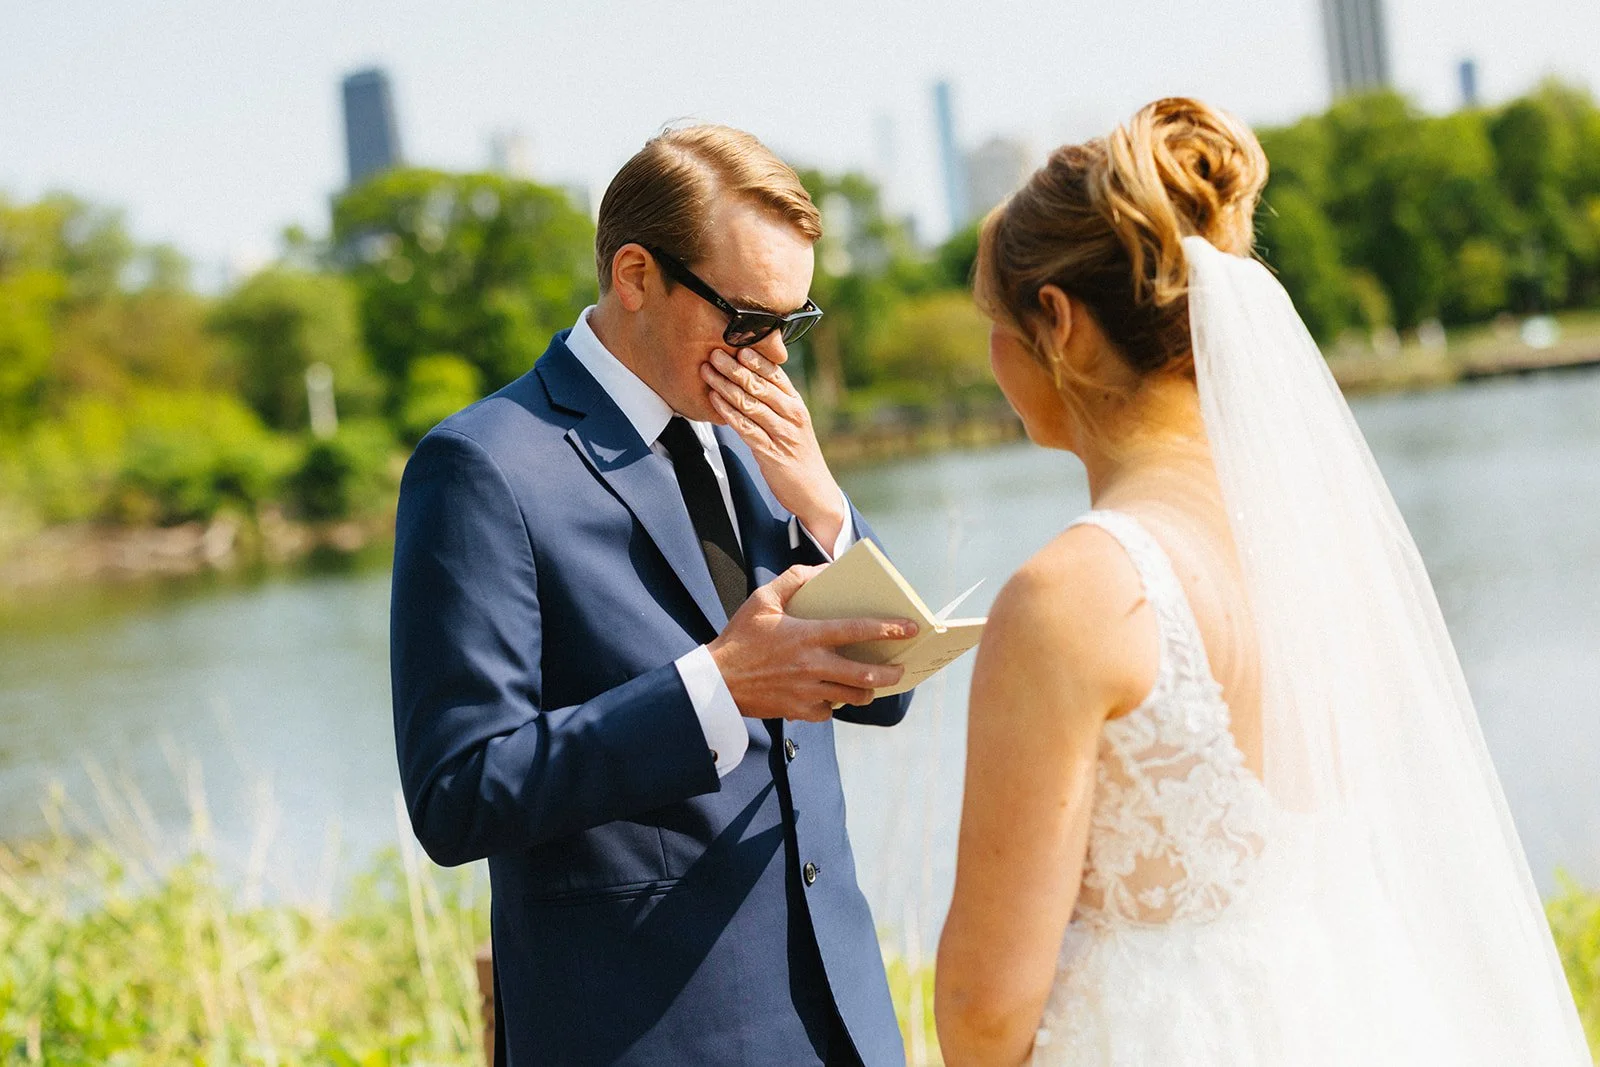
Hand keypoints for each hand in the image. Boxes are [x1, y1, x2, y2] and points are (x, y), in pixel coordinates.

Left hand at [701, 348, 845, 548]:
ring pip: (750, 404)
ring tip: (707, 373)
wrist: (815, 492)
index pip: (776, 374)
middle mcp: (792, 415)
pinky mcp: (771, 453)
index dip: (755, 359)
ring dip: (726, 386)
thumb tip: (752, 380)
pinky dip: (728, 413)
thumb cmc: (799, 455)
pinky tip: (714, 401)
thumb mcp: (792, 424)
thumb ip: (776, 403)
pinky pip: (746, 428)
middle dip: (734, 368)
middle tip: (714, 353)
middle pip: (760, 385)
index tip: (736, 344)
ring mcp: (783, 434)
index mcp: (796, 404)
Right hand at [709, 565, 916, 720]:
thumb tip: (821, 569)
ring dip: (867, 691)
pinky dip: (835, 703)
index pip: (857, 630)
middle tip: (900, 669)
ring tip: (872, 684)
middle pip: (865, 674)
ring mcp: (806, 691)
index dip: (888, 628)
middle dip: (889, 673)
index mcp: (806, 635)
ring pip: (852, 697)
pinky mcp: (799, 711)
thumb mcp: (762, 600)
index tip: (911, 628)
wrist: (716, 681)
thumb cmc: (739, 637)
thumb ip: (793, 580)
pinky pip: (829, 711)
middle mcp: (811, 666)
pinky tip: (832, 694)